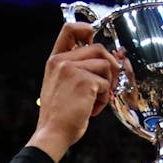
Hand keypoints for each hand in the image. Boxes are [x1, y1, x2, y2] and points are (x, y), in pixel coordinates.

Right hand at [27, 21, 120, 161]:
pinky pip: (106, 83)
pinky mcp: (85, 81)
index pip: (70, 29)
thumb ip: (76, 69)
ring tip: (95, 100)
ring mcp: (73, 70)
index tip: (93, 39)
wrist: (53, 133)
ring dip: (107, 85)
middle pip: (98, 48)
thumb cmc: (59, 115)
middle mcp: (62, 61)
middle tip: (107, 84)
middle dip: (109, 66)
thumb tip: (106, 60)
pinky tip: (92, 108)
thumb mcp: (61, 85)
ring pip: (105, 65)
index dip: (86, 29)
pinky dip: (104, 98)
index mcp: (55, 61)